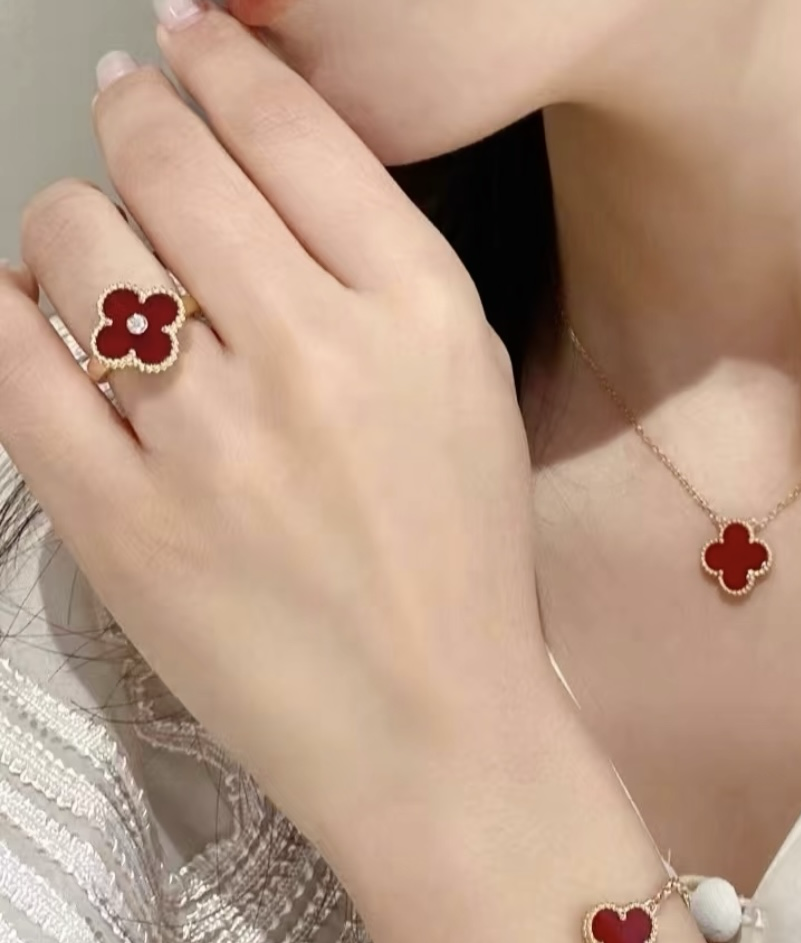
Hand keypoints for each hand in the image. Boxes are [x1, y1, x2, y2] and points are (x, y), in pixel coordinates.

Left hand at [0, 4, 549, 866]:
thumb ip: (380, 270)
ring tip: (102, 261)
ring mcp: (209, 443)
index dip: (216, 62)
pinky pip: (13, 361)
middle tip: (129, 124)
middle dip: (133, 120)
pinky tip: (42, 324)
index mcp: (422, 317)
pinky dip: (12, 318)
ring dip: (76, 228)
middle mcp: (315, 357)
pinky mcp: (121, 524)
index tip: (183, 46)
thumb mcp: (469, 394)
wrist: (433, 732)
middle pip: (163, 158)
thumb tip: (255, 167)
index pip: (286, 127)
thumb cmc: (463, 571)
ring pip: (75, 244)